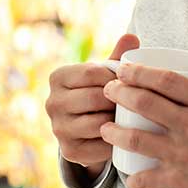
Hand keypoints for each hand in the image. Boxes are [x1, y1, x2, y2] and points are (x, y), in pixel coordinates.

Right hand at [45, 34, 139, 181]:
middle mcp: (52, 103)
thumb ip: (117, 56)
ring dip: (118, 121)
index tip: (127, 81)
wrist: (86, 128)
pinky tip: (123, 135)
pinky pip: (100, 146)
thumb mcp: (104, 73)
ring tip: (129, 116)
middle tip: (135, 101)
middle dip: (118, 100)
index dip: (114, 78)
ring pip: (98, 123)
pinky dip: (115, 141)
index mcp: (57, 77)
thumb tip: (132, 37)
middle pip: (95, 98)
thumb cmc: (98, 91)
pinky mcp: (70, 151)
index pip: (91, 73)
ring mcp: (58, 128)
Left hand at [99, 64, 187, 187]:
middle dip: (119, 92)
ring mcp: (184, 155)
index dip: (139, 71)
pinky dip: (131, 177)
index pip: (166, 79)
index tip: (124, 69)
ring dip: (112, 131)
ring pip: (135, 139)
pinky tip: (127, 172)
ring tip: (105, 127)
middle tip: (109, 90)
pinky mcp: (180, 181)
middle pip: (144, 102)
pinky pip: (144, 179)